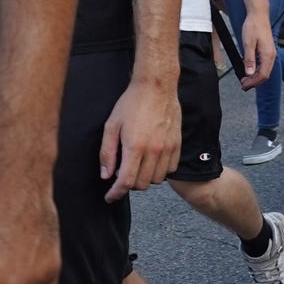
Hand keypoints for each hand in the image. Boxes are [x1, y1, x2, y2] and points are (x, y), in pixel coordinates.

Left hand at [100, 77, 179, 202]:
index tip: (110, 197)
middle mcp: (153, 150)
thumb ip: (107, 153)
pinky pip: (170, 170)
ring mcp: (167, 148)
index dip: (116, 193)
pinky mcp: (177, 145)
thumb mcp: (111, 126)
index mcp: (135, 146)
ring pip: (156, 179)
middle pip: (141, 184)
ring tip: (137, 166)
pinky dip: (160, 171)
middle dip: (129, 184)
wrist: (156, 87)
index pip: (126, 182)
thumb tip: (106, 176)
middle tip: (122, 174)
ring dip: (145, 178)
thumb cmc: (131, 103)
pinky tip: (152, 161)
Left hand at [237, 11, 276, 91]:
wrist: (259, 15)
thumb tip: (249, 73)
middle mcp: (271, 55)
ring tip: (245, 80)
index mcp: (268, 55)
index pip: (262, 75)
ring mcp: (270, 53)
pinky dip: (257, 71)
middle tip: (243, 86)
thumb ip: (249, 59)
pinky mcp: (268, 51)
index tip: (244, 85)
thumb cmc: (253, 26)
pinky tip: (249, 71)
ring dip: (255, 77)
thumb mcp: (248, 43)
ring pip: (265, 71)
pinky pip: (264, 65)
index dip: (253, 82)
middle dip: (254, 82)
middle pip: (265, 75)